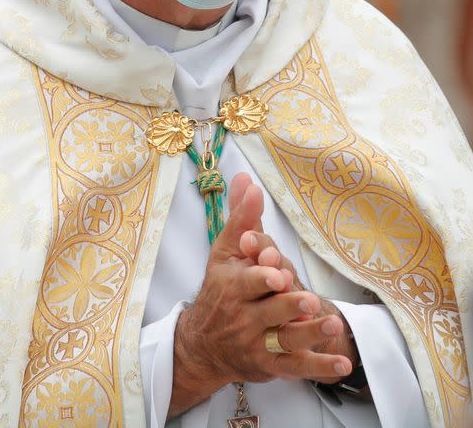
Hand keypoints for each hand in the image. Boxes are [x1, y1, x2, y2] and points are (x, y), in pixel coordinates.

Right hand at [169, 174, 353, 416]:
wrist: (203, 344)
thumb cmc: (220, 289)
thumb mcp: (225, 252)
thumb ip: (241, 218)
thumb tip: (246, 179)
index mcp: (233, 287)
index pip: (249, 282)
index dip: (263, 277)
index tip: (277, 272)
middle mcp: (244, 317)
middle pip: (270, 311)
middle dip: (288, 305)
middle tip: (309, 299)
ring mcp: (257, 343)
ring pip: (285, 340)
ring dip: (309, 333)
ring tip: (331, 322)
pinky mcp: (270, 365)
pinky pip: (296, 367)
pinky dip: (319, 366)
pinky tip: (342, 364)